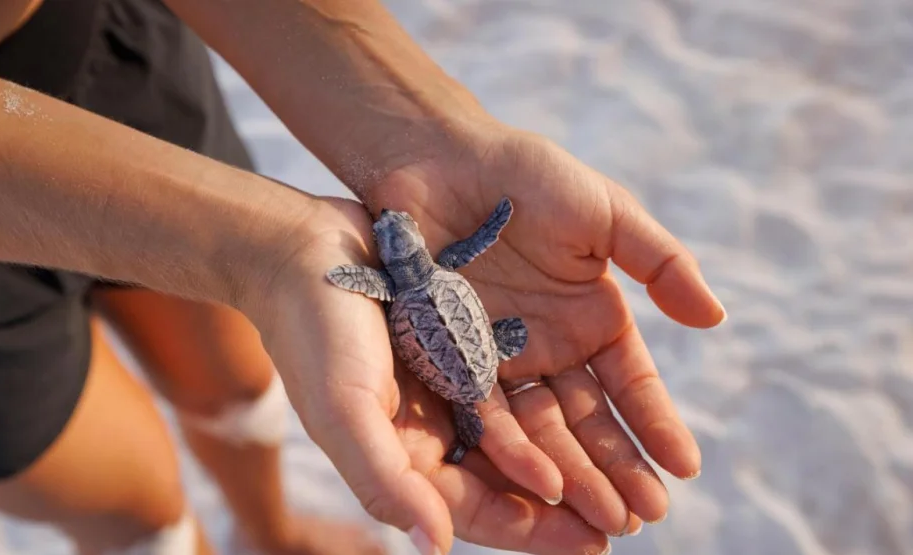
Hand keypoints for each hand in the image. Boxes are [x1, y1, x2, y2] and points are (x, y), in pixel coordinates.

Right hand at [258, 198, 602, 554]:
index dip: (533, 533)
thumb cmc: (313, 332)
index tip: (594, 545)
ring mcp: (451, 387)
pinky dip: (556, 400)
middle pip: (510, 481)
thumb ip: (383, 479)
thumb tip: (434, 545)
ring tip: (632, 474)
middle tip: (635, 517)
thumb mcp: (343, 408)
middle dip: (569, 504)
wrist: (301, 249)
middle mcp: (432, 431)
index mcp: (403, 458)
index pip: (476, 511)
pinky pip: (521, 382)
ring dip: (575, 456)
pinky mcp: (464, 345)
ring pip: (524, 436)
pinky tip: (598, 403)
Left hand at [363, 123, 726, 539]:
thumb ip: (660, 261)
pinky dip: (511, 449)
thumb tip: (715, 319)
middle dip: (619, 467)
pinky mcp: (452, 359)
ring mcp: (502, 358)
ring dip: (572, 473)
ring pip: (542, 428)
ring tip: (601, 518)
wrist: (440, 160)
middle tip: (645, 516)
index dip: (657, 424)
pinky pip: (483, 410)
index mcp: (592, 317)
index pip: (632, 384)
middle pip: (590, 419)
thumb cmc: (526, 177)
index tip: (685, 467)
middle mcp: (551, 348)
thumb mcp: (606, 212)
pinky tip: (537, 485)